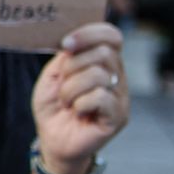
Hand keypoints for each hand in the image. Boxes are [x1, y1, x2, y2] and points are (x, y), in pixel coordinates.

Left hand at [31, 22, 128, 173]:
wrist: (52, 139)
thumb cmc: (53, 107)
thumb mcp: (52, 76)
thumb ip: (66, 57)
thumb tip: (75, 42)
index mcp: (103, 62)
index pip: (111, 36)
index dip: (90, 33)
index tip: (65, 44)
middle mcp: (117, 76)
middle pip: (102, 53)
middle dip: (72, 67)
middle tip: (63, 86)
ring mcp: (121, 97)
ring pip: (98, 75)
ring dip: (70, 89)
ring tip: (67, 102)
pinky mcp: (119, 116)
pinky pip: (100, 97)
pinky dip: (80, 104)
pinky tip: (78, 112)